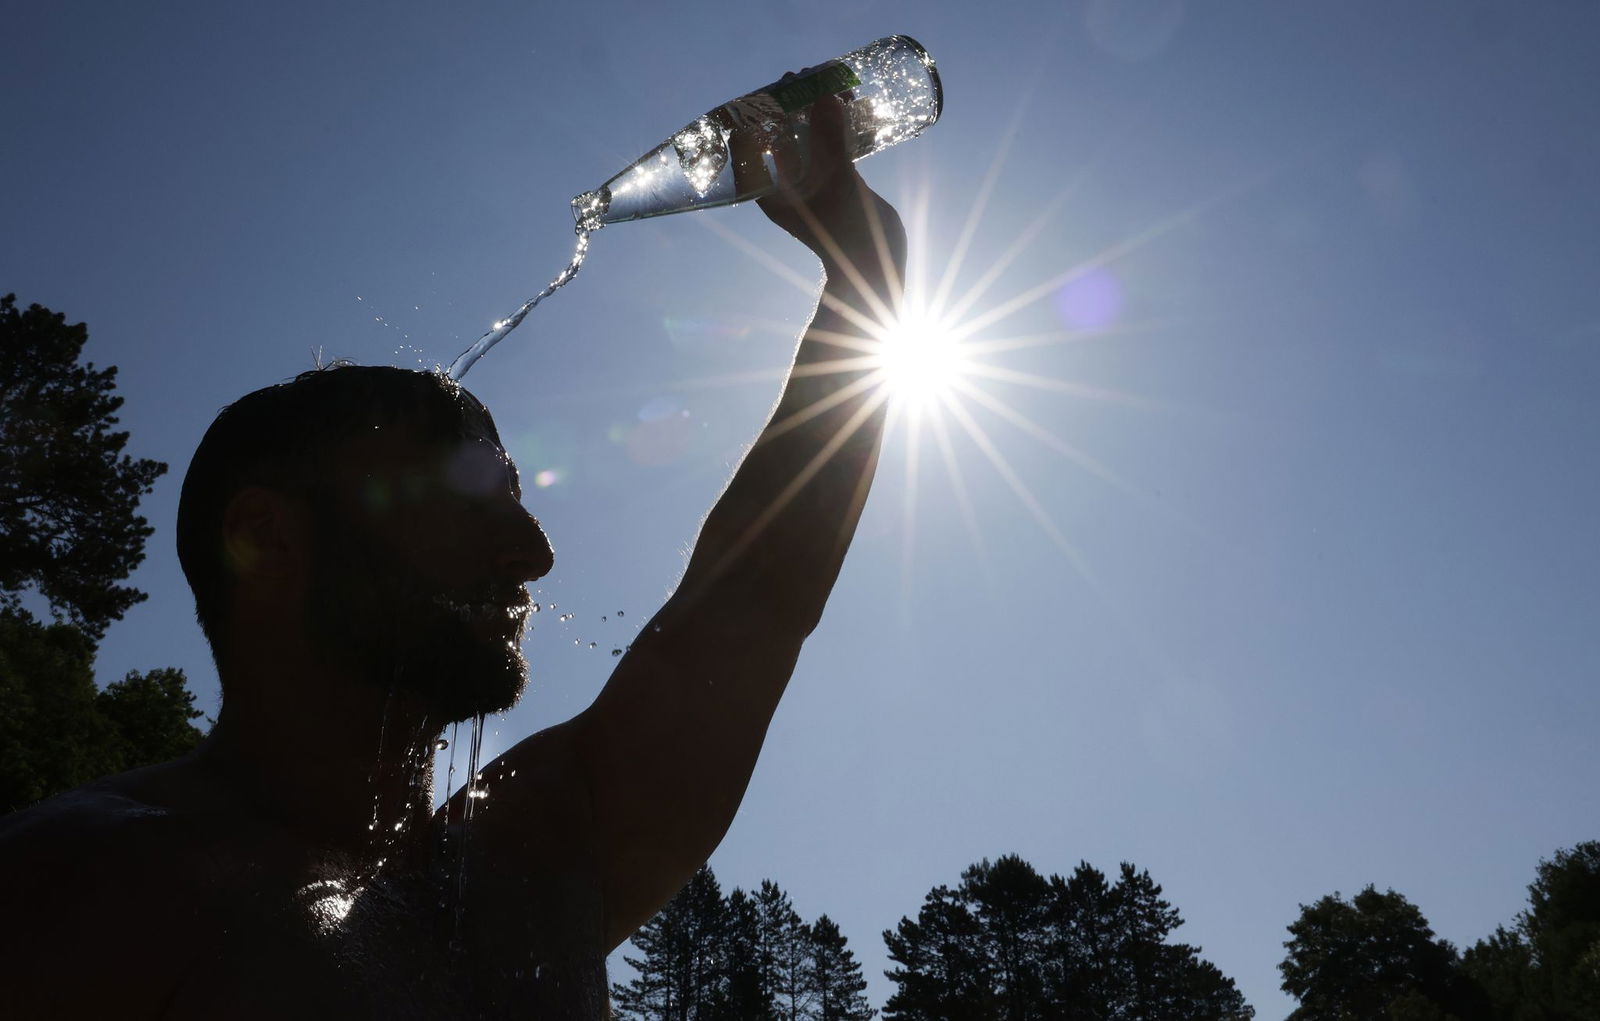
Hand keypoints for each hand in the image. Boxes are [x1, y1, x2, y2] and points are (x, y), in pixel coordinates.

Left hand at [749, 85, 906, 285]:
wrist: (876, 268)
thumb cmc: (847, 233)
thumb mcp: (838, 180)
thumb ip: (831, 139)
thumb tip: (824, 96)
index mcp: (771, 190)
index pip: (755, 142)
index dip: (765, 109)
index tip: (780, 84)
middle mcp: (787, 185)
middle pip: (784, 134)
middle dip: (796, 104)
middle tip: (810, 75)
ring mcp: (813, 183)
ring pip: (811, 136)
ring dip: (821, 111)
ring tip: (835, 84)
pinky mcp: (836, 182)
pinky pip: (832, 145)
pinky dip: (839, 125)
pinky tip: (852, 103)